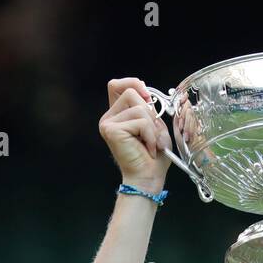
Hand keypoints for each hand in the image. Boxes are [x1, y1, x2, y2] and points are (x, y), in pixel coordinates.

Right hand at [99, 78, 169, 193]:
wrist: (148, 178)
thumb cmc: (153, 156)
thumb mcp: (154, 125)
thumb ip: (148, 108)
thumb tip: (145, 95)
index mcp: (117, 115)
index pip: (116, 85)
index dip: (133, 83)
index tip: (147, 97)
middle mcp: (108, 118)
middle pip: (131, 92)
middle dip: (149, 112)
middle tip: (151, 134)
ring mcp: (107, 124)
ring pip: (138, 107)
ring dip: (151, 126)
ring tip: (151, 143)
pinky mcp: (111, 131)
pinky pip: (140, 121)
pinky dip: (150, 134)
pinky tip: (148, 148)